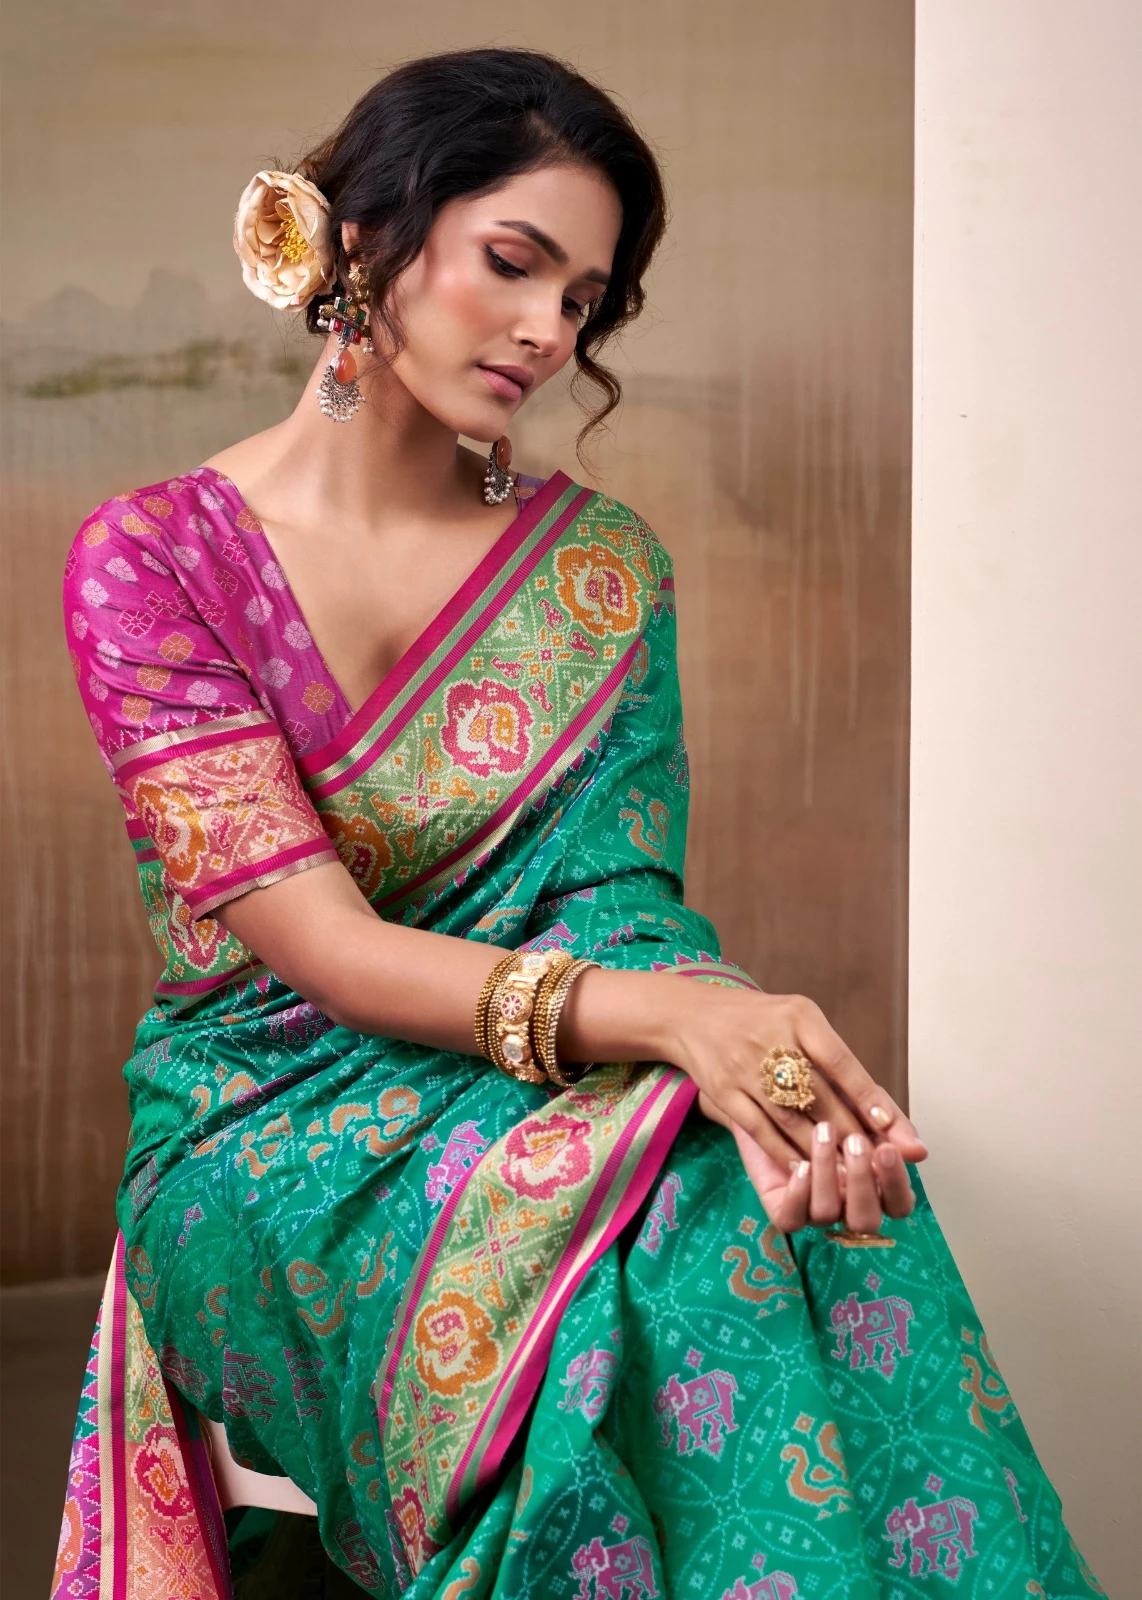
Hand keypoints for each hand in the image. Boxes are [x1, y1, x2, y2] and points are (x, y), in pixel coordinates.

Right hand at [661, 986, 926, 1171]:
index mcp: (800, 1017)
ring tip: (848, 1173)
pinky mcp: (723, 1090)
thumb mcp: (801, 1019)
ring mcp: (745, 1067)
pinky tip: (804, 1169)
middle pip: (819, 1095)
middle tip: (877, 1162)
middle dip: (851, 1133)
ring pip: (790, 1118)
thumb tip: (882, 1108)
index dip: (867, 1097)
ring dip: (822, 1149)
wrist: (693, 1015)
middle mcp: (773, 1039)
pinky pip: (759, 1128)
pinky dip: (784, 1152)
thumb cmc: (761, 1020)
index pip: (841, 1061)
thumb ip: (836, 1059)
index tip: (891, 1128)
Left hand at [699, 1093, 915, 1231]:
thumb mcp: (863, 1100)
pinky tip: (801, 1165)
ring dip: (827, 1175)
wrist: (773, 1086)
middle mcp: (847, 1203)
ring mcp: (814, 1207)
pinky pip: (792, 1219)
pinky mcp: (781, 1205)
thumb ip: (891, 1124)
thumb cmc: (825, 1094)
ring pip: (827, 1214)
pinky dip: (798, 1195)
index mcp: (875, 1184)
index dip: (896, 1184)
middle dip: (862, 1183)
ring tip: (822, 1133)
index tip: (887, 1150)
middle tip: (854, 1141)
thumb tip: (919, 1153)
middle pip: (866, 1221)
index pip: (899, 1204)